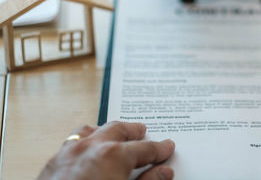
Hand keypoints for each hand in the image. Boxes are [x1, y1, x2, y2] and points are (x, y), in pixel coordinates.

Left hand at [37, 122, 174, 179]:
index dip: (159, 149)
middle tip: (143, 131)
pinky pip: (73, 142)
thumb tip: (164, 172)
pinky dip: (86, 140)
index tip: (166, 148)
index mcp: (113, 154)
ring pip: (91, 131)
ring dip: (107, 131)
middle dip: (132, 131)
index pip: (145, 148)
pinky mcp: (52, 164)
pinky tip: (88, 149)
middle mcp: (91, 147)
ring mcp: (68, 153)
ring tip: (114, 134)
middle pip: (118, 130)